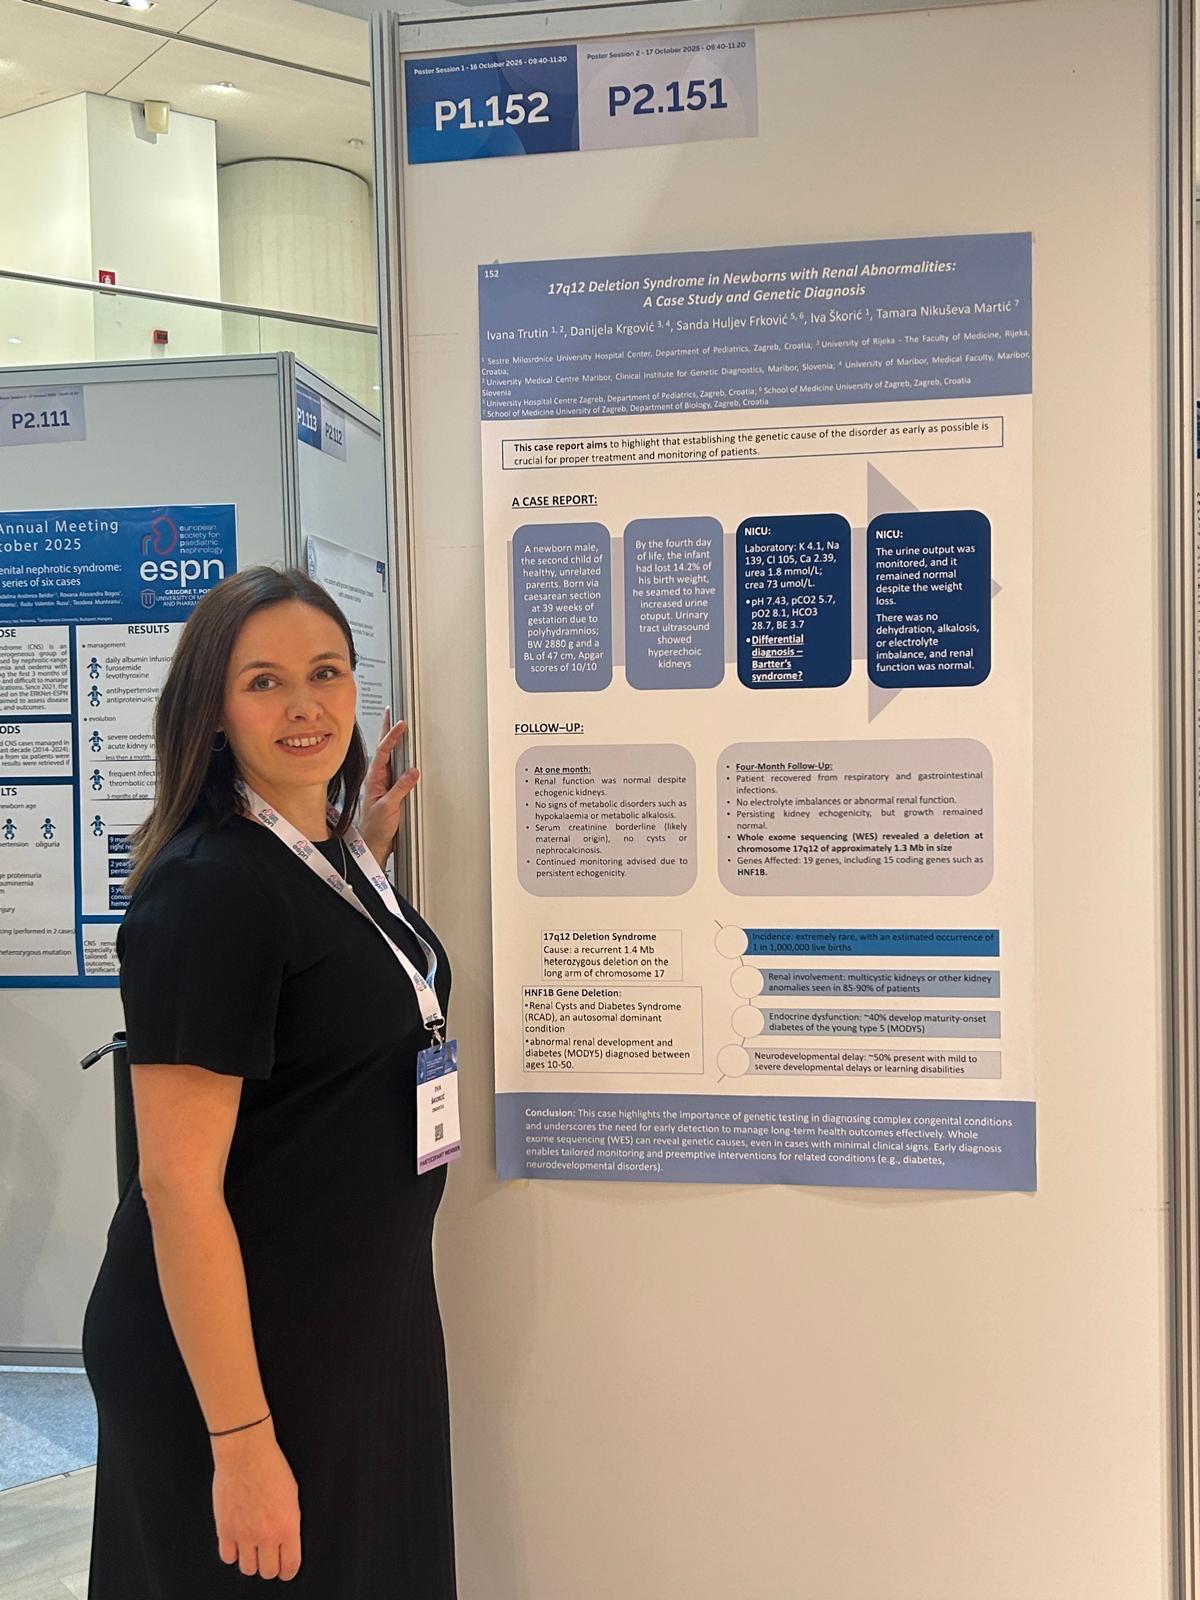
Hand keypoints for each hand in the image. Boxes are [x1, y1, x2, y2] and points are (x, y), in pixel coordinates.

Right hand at [212, 1424, 301, 1579]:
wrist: (246, 1454)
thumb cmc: (271, 1467)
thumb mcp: (292, 1495)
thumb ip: (289, 1522)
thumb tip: (286, 1541)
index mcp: (287, 1526)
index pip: (290, 1565)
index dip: (288, 1571)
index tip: (286, 1570)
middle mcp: (266, 1534)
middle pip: (267, 1571)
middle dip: (269, 1566)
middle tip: (268, 1558)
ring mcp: (244, 1534)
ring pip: (247, 1568)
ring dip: (250, 1561)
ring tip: (252, 1549)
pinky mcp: (225, 1530)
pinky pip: (227, 1557)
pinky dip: (232, 1553)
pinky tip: (236, 1542)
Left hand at [359, 708, 418, 866]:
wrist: (373, 844)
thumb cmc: (375, 828)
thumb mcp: (388, 807)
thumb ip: (400, 788)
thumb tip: (412, 772)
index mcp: (374, 779)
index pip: (384, 751)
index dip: (393, 736)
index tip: (401, 724)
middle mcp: (378, 778)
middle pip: (384, 748)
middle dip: (388, 729)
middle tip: (392, 712)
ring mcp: (384, 783)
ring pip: (390, 757)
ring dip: (394, 740)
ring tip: (398, 725)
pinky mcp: (391, 790)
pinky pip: (397, 769)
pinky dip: (401, 756)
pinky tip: (405, 751)